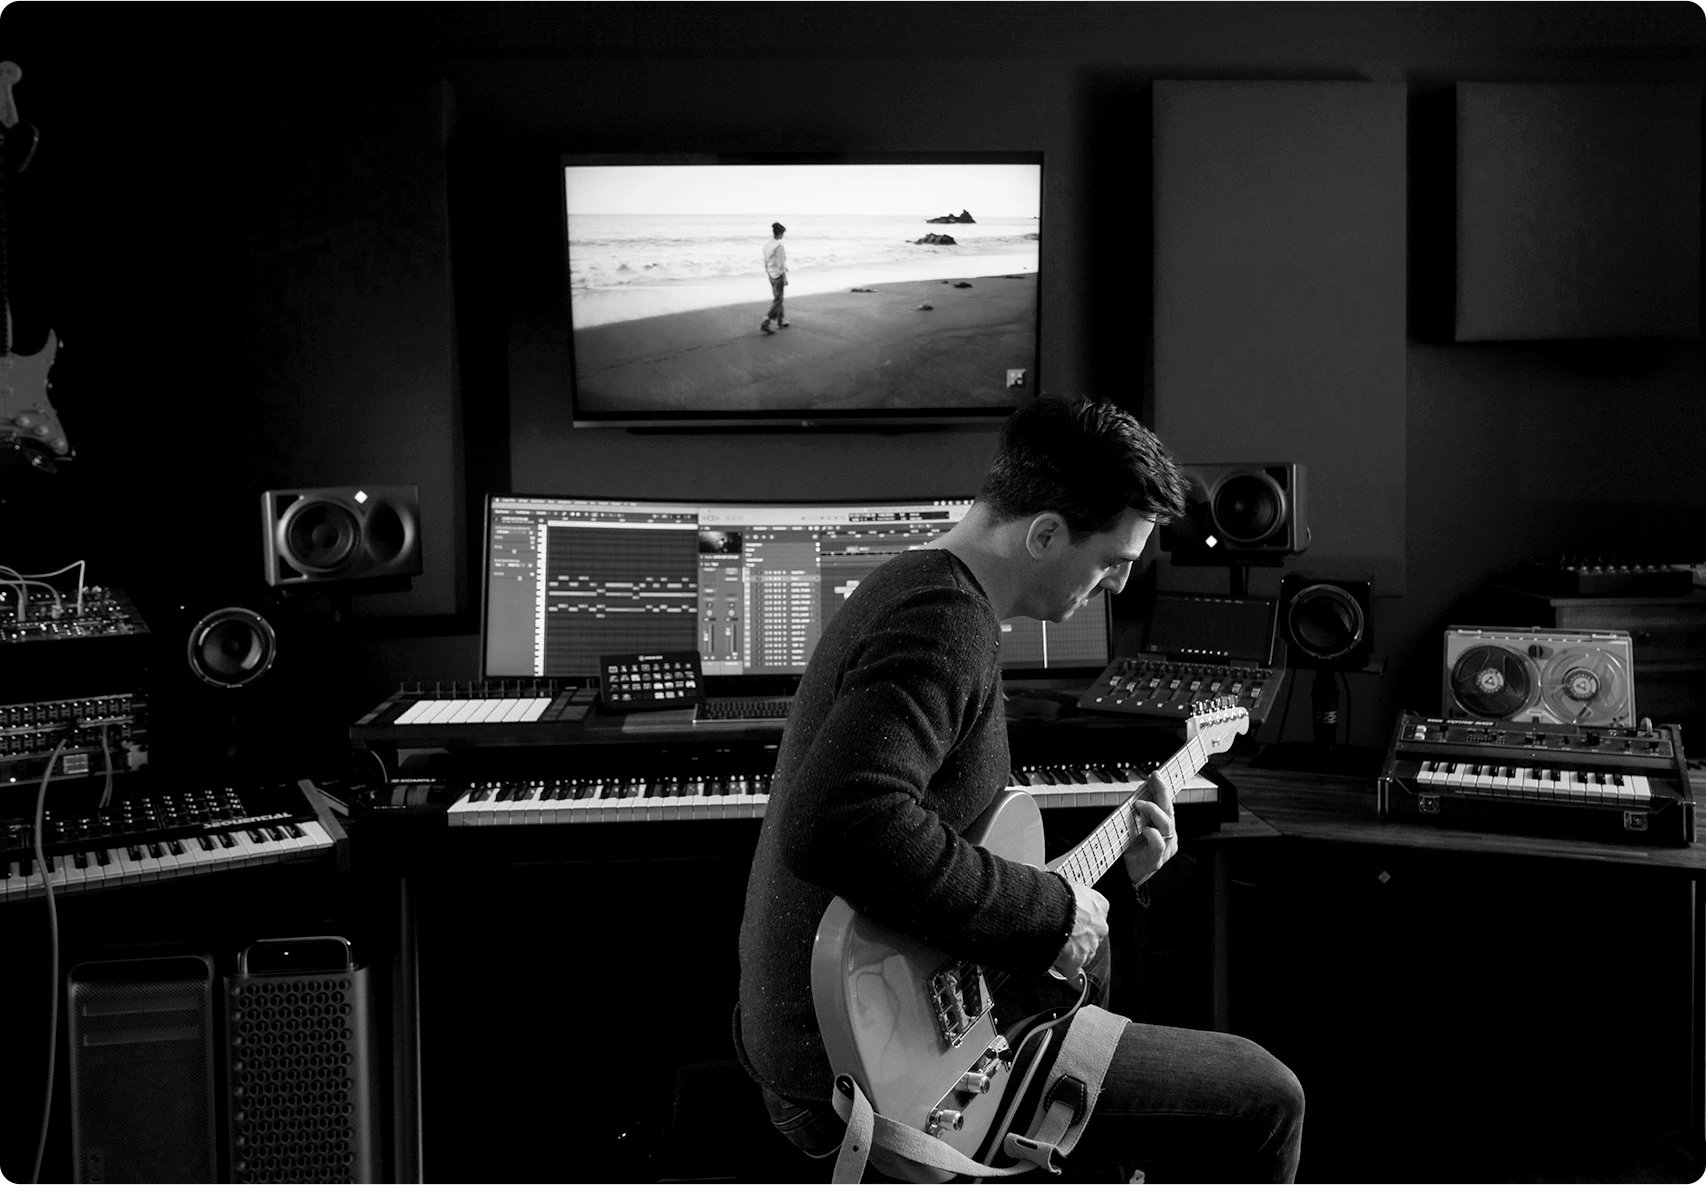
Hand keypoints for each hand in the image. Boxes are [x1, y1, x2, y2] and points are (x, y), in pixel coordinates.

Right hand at [1049, 879, 1108, 980]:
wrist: (1048, 909)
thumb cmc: (1055, 894)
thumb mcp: (1068, 886)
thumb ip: (1071, 895)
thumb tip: (1059, 891)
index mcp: (1100, 905)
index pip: (1095, 914)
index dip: (1082, 918)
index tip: (1073, 920)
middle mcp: (1099, 926)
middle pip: (1091, 935)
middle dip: (1079, 937)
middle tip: (1062, 934)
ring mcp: (1090, 945)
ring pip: (1084, 953)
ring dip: (1072, 952)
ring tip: (1056, 946)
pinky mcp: (1078, 961)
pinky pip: (1073, 970)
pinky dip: (1066, 968)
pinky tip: (1056, 963)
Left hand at [1121, 773, 1178, 889]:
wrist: (1128, 876)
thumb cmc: (1132, 851)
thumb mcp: (1134, 827)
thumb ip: (1137, 813)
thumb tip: (1136, 793)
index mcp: (1163, 827)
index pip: (1165, 804)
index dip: (1162, 789)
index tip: (1155, 774)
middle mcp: (1167, 836)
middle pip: (1169, 811)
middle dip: (1162, 792)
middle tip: (1154, 779)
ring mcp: (1164, 848)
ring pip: (1167, 826)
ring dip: (1154, 811)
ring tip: (1141, 804)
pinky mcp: (1156, 860)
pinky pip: (1159, 845)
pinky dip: (1153, 836)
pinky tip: (1146, 830)